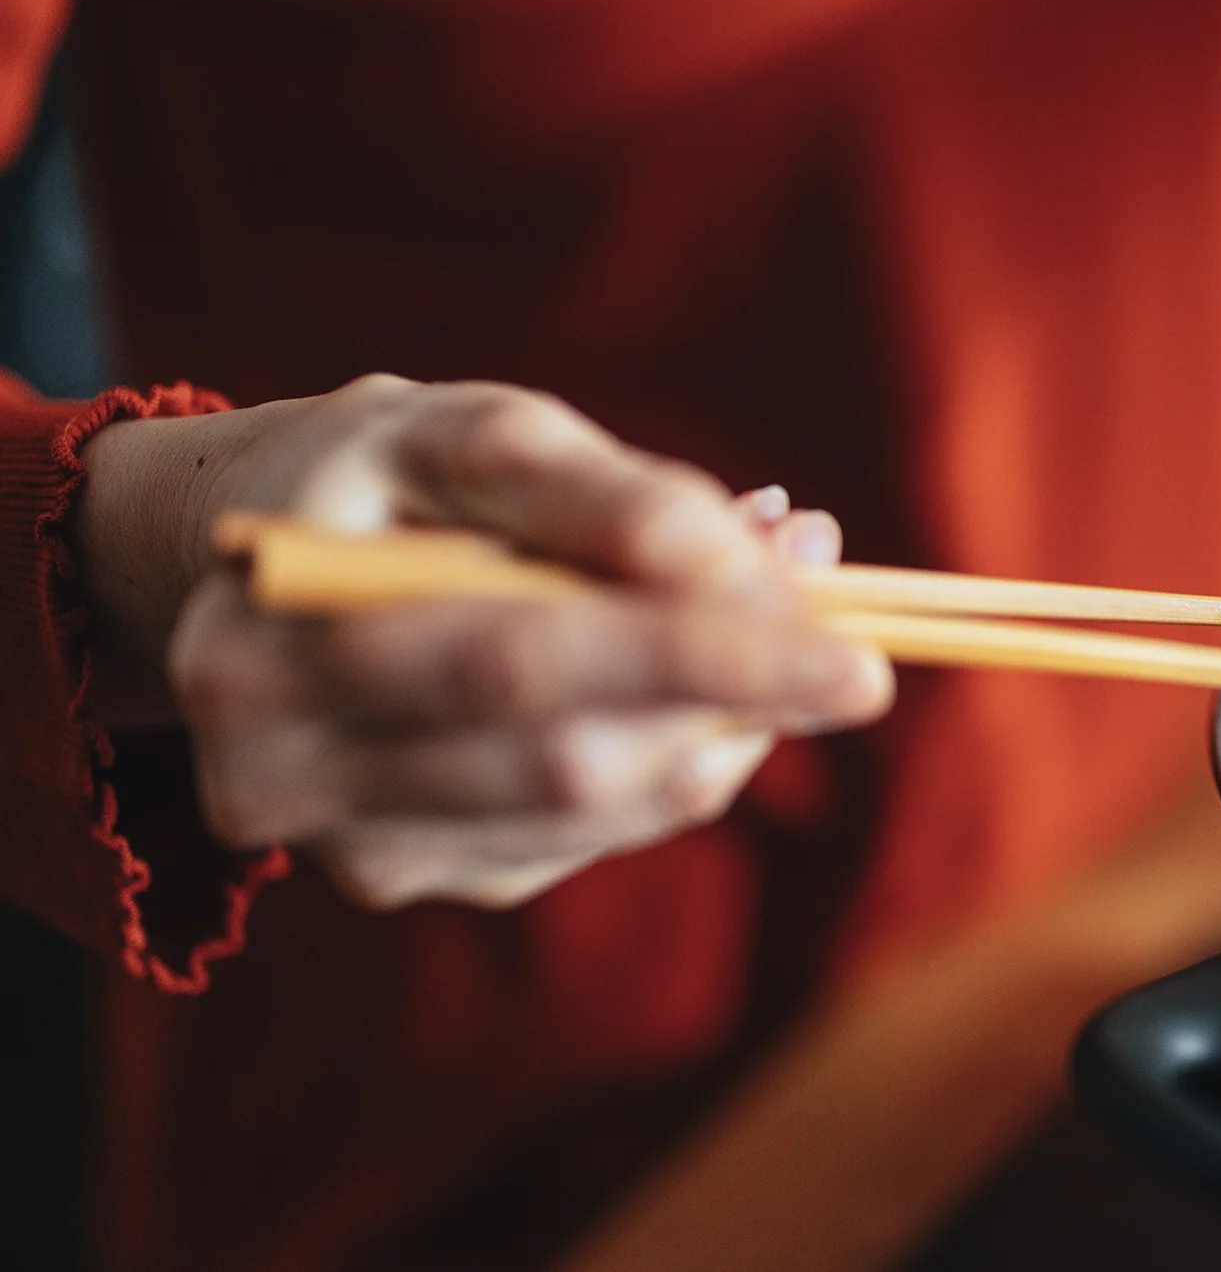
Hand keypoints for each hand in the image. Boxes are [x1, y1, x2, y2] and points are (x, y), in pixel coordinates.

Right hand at [74, 374, 892, 908]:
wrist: (266, 566)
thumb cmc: (400, 480)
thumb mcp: (485, 438)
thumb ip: (616, 491)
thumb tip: (778, 553)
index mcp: (283, 590)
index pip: (515, 636)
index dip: (686, 632)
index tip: (830, 617)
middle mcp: (270, 731)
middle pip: (551, 741)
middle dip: (729, 697)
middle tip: (866, 673)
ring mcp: (326, 824)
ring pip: (578, 802)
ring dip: (715, 734)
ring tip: (789, 652)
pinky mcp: (387, 871)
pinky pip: (572, 838)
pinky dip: (665, 769)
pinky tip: (692, 708)